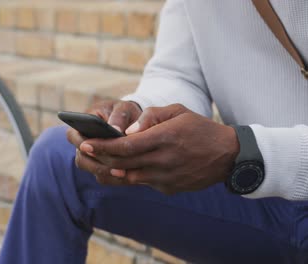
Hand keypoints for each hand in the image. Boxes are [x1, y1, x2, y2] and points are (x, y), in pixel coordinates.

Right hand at [66, 100, 141, 184]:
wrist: (135, 122)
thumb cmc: (125, 112)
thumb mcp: (123, 108)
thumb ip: (119, 116)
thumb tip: (115, 129)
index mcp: (81, 125)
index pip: (73, 136)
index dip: (81, 144)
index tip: (93, 147)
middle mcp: (83, 144)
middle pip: (81, 159)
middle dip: (96, 164)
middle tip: (112, 164)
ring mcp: (91, 158)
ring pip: (92, 170)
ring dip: (105, 172)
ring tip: (122, 173)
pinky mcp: (102, 168)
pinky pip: (103, 177)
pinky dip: (113, 178)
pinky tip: (127, 176)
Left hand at [79, 104, 239, 193]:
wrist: (228, 156)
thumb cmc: (199, 128)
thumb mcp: (177, 111)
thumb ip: (150, 117)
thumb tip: (126, 132)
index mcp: (166, 138)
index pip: (126, 145)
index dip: (103, 146)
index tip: (85, 143)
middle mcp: (165, 160)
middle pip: (123, 162)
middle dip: (100, 157)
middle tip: (84, 151)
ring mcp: (167, 177)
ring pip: (129, 176)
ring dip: (112, 168)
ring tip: (98, 159)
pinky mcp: (169, 189)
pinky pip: (143, 183)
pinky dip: (130, 174)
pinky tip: (121, 167)